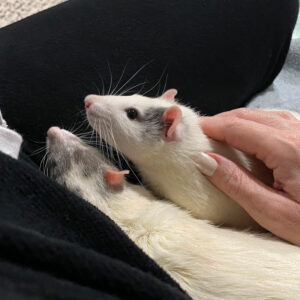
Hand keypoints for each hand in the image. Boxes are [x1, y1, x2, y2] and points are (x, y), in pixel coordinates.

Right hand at [199, 108, 299, 245]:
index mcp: (287, 149)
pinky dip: (255, 123)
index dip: (211, 126)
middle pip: (248, 116)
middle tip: (202, 132)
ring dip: (237, 120)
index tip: (193, 130)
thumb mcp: (273, 212)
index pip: (237, 127)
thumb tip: (204, 160)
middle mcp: (298, 133)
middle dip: (221, 121)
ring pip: (262, 115)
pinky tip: (248, 134)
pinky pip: (276, 121)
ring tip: (220, 132)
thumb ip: (236, 183)